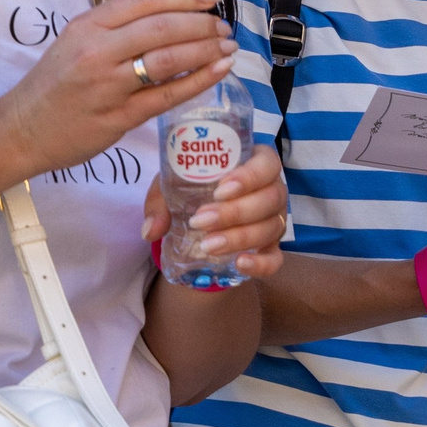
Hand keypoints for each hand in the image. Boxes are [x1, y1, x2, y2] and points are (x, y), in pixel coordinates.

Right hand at [0, 0, 235, 177]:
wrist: (21, 129)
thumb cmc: (55, 84)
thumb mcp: (76, 41)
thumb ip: (116, 27)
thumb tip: (170, 12)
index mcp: (86, 26)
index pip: (143, 0)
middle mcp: (97, 51)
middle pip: (161, 28)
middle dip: (201, 25)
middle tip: (224, 27)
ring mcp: (108, 85)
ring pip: (168, 59)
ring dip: (205, 50)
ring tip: (228, 47)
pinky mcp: (118, 117)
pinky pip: (167, 95)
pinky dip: (198, 81)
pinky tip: (218, 72)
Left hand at [142, 144, 287, 279]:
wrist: (202, 211)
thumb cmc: (193, 187)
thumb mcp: (173, 185)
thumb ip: (161, 202)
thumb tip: (151, 230)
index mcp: (256, 163)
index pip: (267, 164)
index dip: (249, 177)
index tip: (220, 190)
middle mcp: (273, 190)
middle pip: (270, 198)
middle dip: (235, 212)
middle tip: (201, 221)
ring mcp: (275, 219)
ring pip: (271, 227)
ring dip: (240, 237)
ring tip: (208, 246)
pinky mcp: (272, 246)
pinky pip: (276, 259)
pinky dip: (261, 264)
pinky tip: (240, 263)